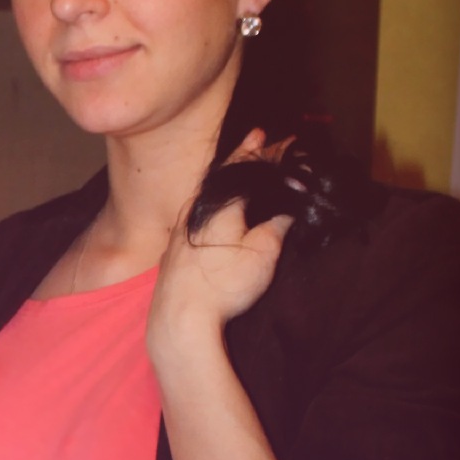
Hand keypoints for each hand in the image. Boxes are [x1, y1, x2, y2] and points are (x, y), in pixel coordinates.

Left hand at [147, 130, 293, 369]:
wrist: (179, 320)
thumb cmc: (222, 284)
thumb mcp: (262, 253)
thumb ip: (277, 226)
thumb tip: (287, 211)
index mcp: (217, 203)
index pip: (243, 166)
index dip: (263, 152)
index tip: (277, 138)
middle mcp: (193, 210)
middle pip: (222, 177)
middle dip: (243, 160)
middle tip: (259, 143)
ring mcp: (179, 230)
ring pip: (206, 196)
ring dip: (226, 182)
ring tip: (242, 172)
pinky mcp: (173, 251)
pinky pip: (197, 215)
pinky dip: (213, 204)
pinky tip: (219, 212)